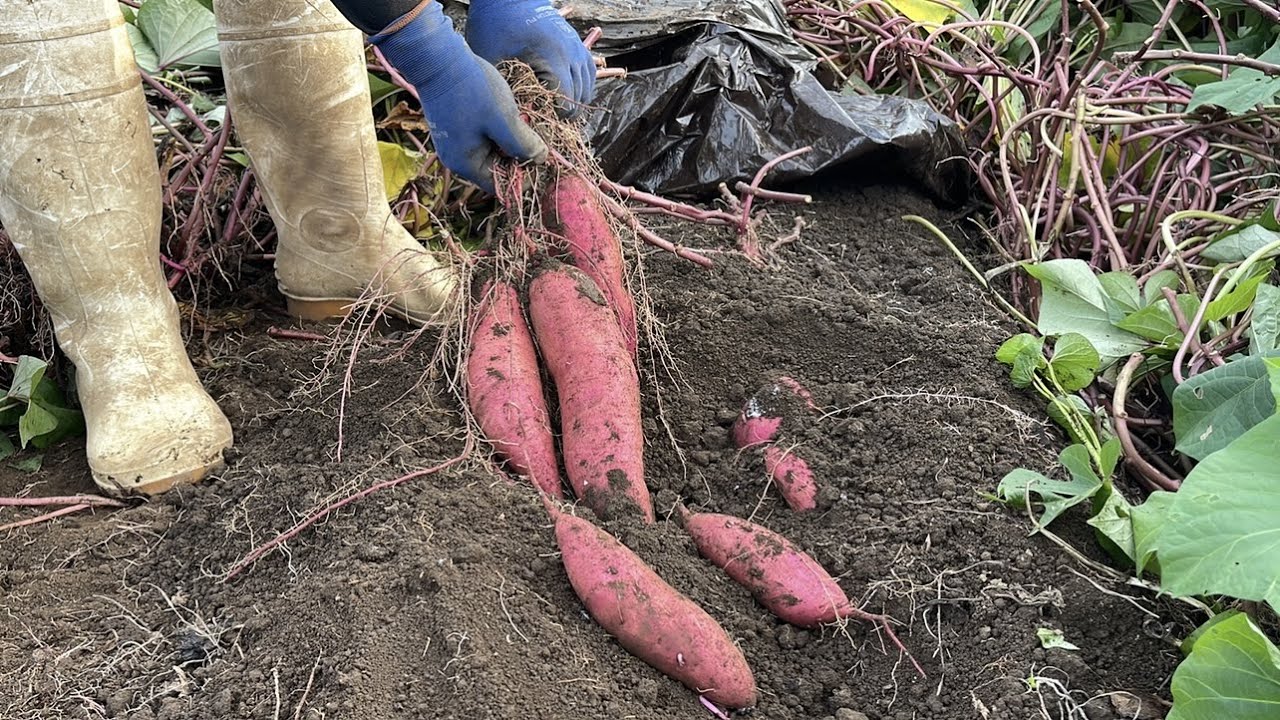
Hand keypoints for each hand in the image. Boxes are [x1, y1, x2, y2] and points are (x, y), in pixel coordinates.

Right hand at [370, 1, 546, 192]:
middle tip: (538, 138)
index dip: (525, 177)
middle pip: (497, 170)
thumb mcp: (503, 119)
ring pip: (493, 152)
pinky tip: (508, 114)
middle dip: (519, 157)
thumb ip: (523, 144)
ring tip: (523, 123)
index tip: (543, 159)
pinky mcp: (456, 127)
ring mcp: (454, 143)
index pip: (502, 186)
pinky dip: (499, 131)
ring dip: (510, 142)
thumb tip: (541, 159)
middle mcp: (458, 159)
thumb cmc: (471, 89)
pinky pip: (484, 138)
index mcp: (467, 164)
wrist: (438, 58)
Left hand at [465, 0, 594, 117]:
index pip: (566, 99)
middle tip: (544, 120)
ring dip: (574, 102)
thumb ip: (506, 91)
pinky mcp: (577, 44)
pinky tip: (567, 95)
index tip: (538, 121)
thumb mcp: (493, 62)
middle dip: (564, 113)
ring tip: (554, 111)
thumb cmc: (495, 28)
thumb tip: (519, 120)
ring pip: (587, 87)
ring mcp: (577, 47)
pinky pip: (589, 73)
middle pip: (579, 96)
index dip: (554, 115)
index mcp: (552, 56)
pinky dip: (581, 87)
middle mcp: (571, 52)